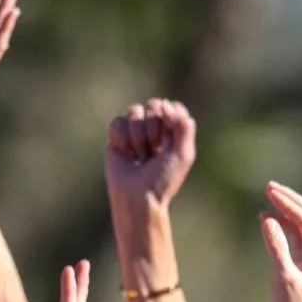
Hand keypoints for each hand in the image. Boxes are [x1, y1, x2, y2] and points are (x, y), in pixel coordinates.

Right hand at [105, 99, 196, 214]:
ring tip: (140, 156)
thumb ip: (185, 125)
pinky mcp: (116, 136)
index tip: (168, 142)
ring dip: (139, 137)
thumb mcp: (184, 154)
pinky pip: (118, 122)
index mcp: (172, 130)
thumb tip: (165, 105)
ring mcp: (134, 130)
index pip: (171, 106)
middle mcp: (153, 127)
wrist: (138, 197)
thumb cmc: (163, 179)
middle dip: (154, 129)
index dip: (170, 119)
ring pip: (134, 111)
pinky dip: (122, 138)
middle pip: (153, 104)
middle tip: (154, 152)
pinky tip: (126, 153)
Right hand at [260, 182, 301, 301]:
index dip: (287, 202)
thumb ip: (276, 247)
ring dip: (288, 209)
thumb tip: (268, 219)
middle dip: (290, 199)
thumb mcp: (283, 277)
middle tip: (269, 187)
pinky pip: (299, 234)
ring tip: (268, 197)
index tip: (270, 191)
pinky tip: (269, 219)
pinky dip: (286, 224)